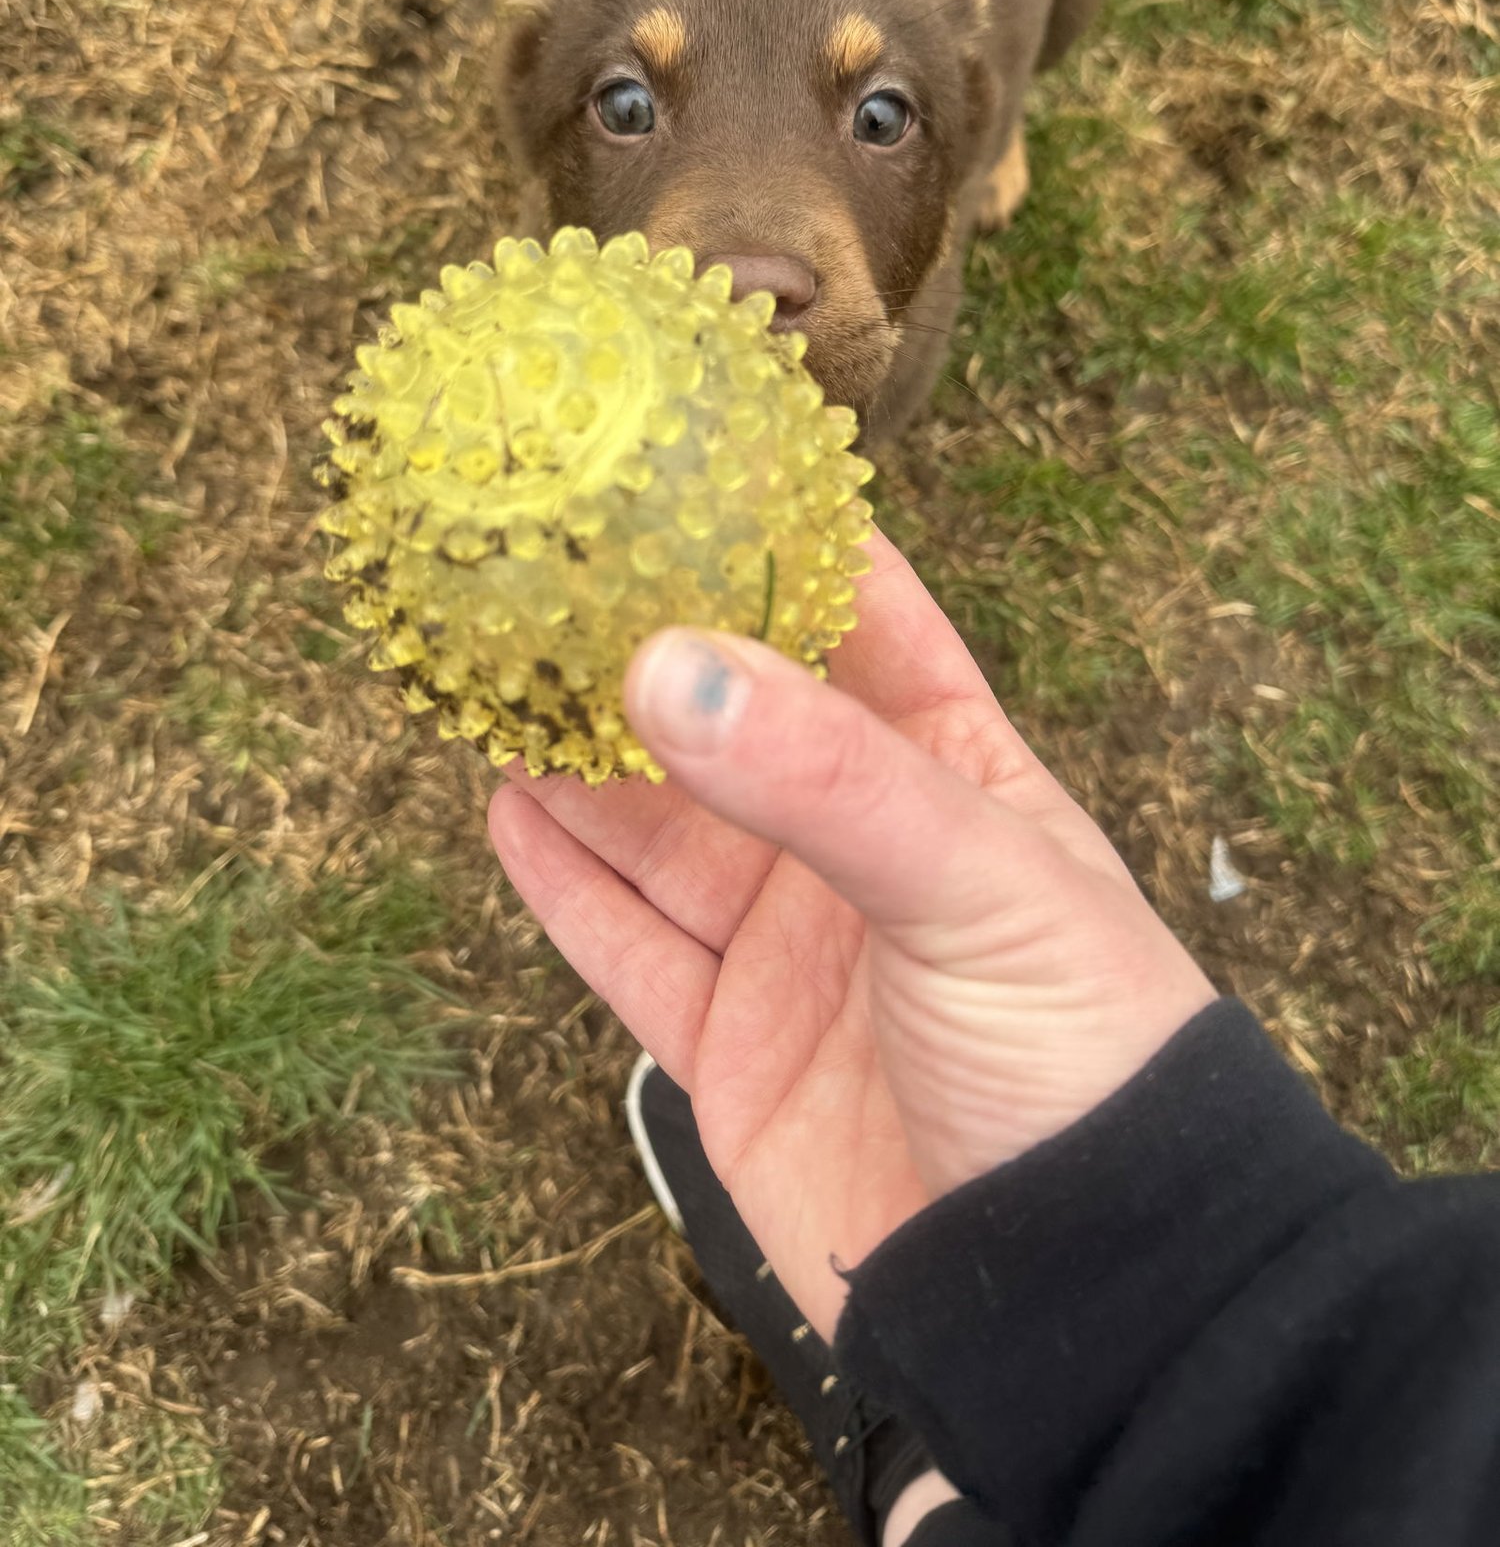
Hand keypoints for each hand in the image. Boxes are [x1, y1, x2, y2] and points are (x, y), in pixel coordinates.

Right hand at [488, 533, 1212, 1338]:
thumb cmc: (1083, 1054)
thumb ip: (822, 776)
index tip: (687, 460)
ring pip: (661, 833)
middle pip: (731, 725)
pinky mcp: (732, 1052)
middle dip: (645, 652)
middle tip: (540, 573)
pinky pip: (631, 951)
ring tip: (492, 677)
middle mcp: (862, 849)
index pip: (865, 622)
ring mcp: (792, 950)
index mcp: (954, 772)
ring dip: (580, 763)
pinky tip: (507, 809)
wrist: (1083, 1293)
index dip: (783, 540)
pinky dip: (567, 886)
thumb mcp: (973, 881)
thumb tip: (662, 664)